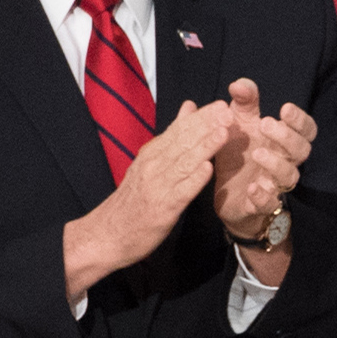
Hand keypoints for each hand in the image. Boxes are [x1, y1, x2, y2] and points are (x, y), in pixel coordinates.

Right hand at [65, 98, 239, 299]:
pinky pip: (180, 192)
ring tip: (224, 132)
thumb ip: (172, 136)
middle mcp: (154, 165)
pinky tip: (208, 169)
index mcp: (152, 153)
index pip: (179, 129)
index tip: (222, 104)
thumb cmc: (134, 199)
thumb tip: (189, 106)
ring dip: (205, 147)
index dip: (202, 116)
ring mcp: (158, 186)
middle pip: (183, 141)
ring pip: (184, 162)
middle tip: (228, 111)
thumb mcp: (150, 161)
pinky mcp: (162, 208)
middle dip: (207, 125)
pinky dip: (194, 180)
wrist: (108, 233)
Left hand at [206, 79, 315, 240]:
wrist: (226, 193)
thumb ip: (243, 103)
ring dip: (275, 163)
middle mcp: (285, 162)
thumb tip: (238, 84)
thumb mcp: (238, 123)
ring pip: (289, 176)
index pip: (305, 130)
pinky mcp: (260, 204)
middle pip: (301, 150)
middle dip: (287, 136)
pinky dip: (263, 196)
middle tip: (264, 123)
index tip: (284, 109)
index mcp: (283, 141)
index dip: (300, 120)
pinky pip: (269, 203)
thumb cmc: (239, 154)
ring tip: (257, 153)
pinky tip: (252, 187)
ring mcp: (274, 184)